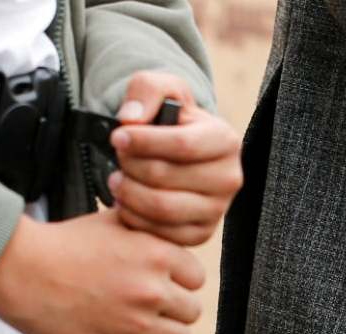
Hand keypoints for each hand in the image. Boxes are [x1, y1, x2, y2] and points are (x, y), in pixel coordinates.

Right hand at [0, 208, 204, 333]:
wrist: (20, 271)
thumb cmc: (60, 246)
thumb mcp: (110, 221)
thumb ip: (146, 229)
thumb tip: (166, 229)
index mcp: (156, 254)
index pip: (197, 277)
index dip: (180, 279)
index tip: (163, 281)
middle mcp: (152, 290)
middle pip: (191, 310)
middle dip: (172, 307)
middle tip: (147, 304)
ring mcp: (138, 323)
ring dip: (163, 333)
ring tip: (140, 324)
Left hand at [108, 72, 240, 247]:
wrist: (180, 152)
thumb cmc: (169, 118)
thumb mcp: (161, 89)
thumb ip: (147, 89)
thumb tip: (132, 119)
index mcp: (225, 140)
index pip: (182, 145)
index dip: (143, 141)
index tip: (117, 136)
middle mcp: (229, 178)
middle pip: (166, 177)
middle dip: (131, 165)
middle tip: (118, 157)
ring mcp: (218, 210)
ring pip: (162, 207)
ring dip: (128, 192)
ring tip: (116, 178)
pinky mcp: (202, 233)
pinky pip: (161, 233)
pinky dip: (134, 217)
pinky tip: (126, 200)